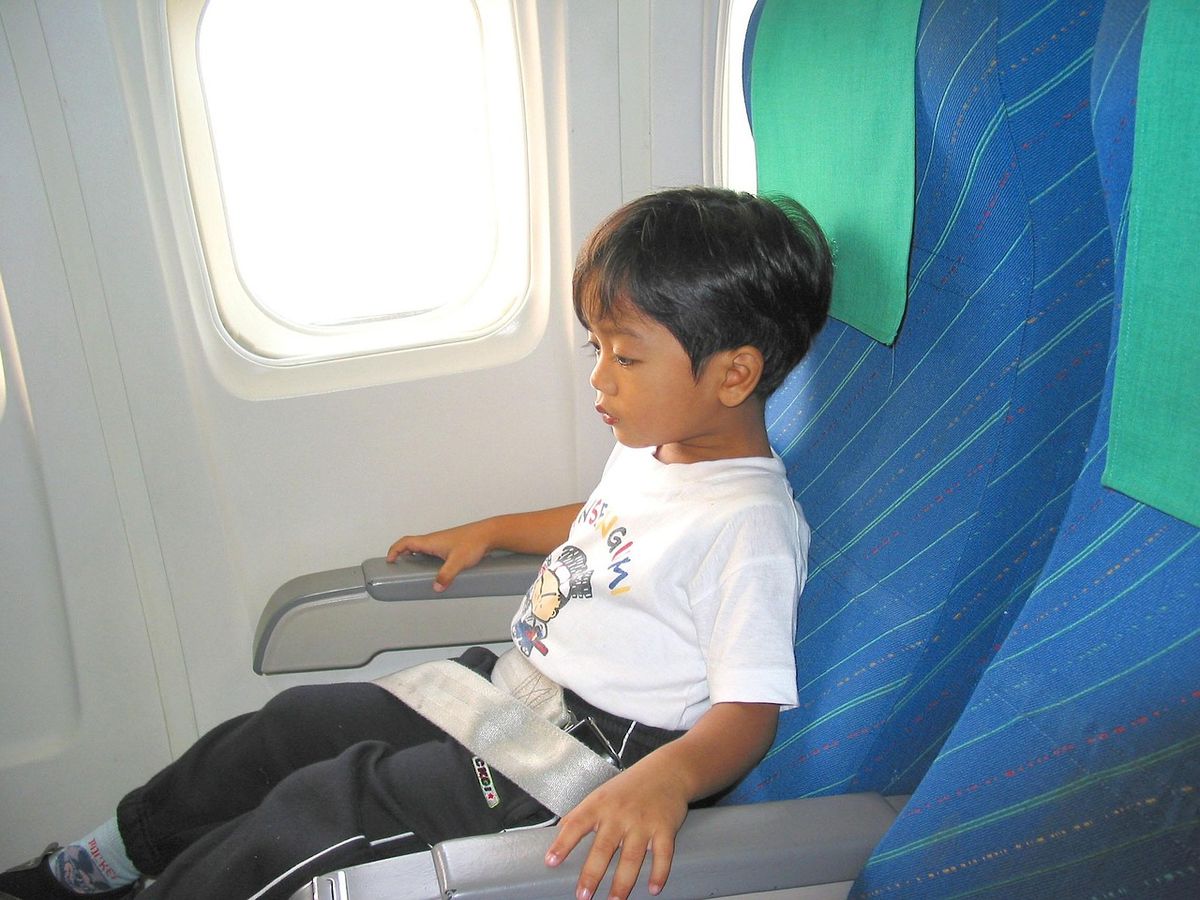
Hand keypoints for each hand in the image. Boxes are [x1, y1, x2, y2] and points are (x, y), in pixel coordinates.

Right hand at [385, 520, 495, 591]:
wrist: (489, 534)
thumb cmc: (473, 542)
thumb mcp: (458, 561)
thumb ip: (446, 575)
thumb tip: (436, 587)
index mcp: (430, 541)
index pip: (405, 542)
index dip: (394, 550)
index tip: (389, 560)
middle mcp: (434, 540)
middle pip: (411, 545)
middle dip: (402, 555)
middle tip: (398, 567)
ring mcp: (442, 542)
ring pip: (422, 547)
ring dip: (414, 556)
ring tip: (414, 570)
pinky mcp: (450, 545)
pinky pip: (432, 550)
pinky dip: (426, 558)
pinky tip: (434, 569)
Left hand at [544, 759, 688, 899]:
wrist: (667, 771)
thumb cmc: (629, 787)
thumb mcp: (600, 795)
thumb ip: (580, 815)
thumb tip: (557, 836)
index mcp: (599, 805)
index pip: (576, 824)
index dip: (563, 843)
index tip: (551, 861)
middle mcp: (620, 814)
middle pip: (604, 847)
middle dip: (593, 873)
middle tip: (583, 895)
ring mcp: (643, 822)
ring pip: (632, 857)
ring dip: (623, 883)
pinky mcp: (665, 828)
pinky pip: (662, 854)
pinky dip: (659, 873)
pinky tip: (653, 889)